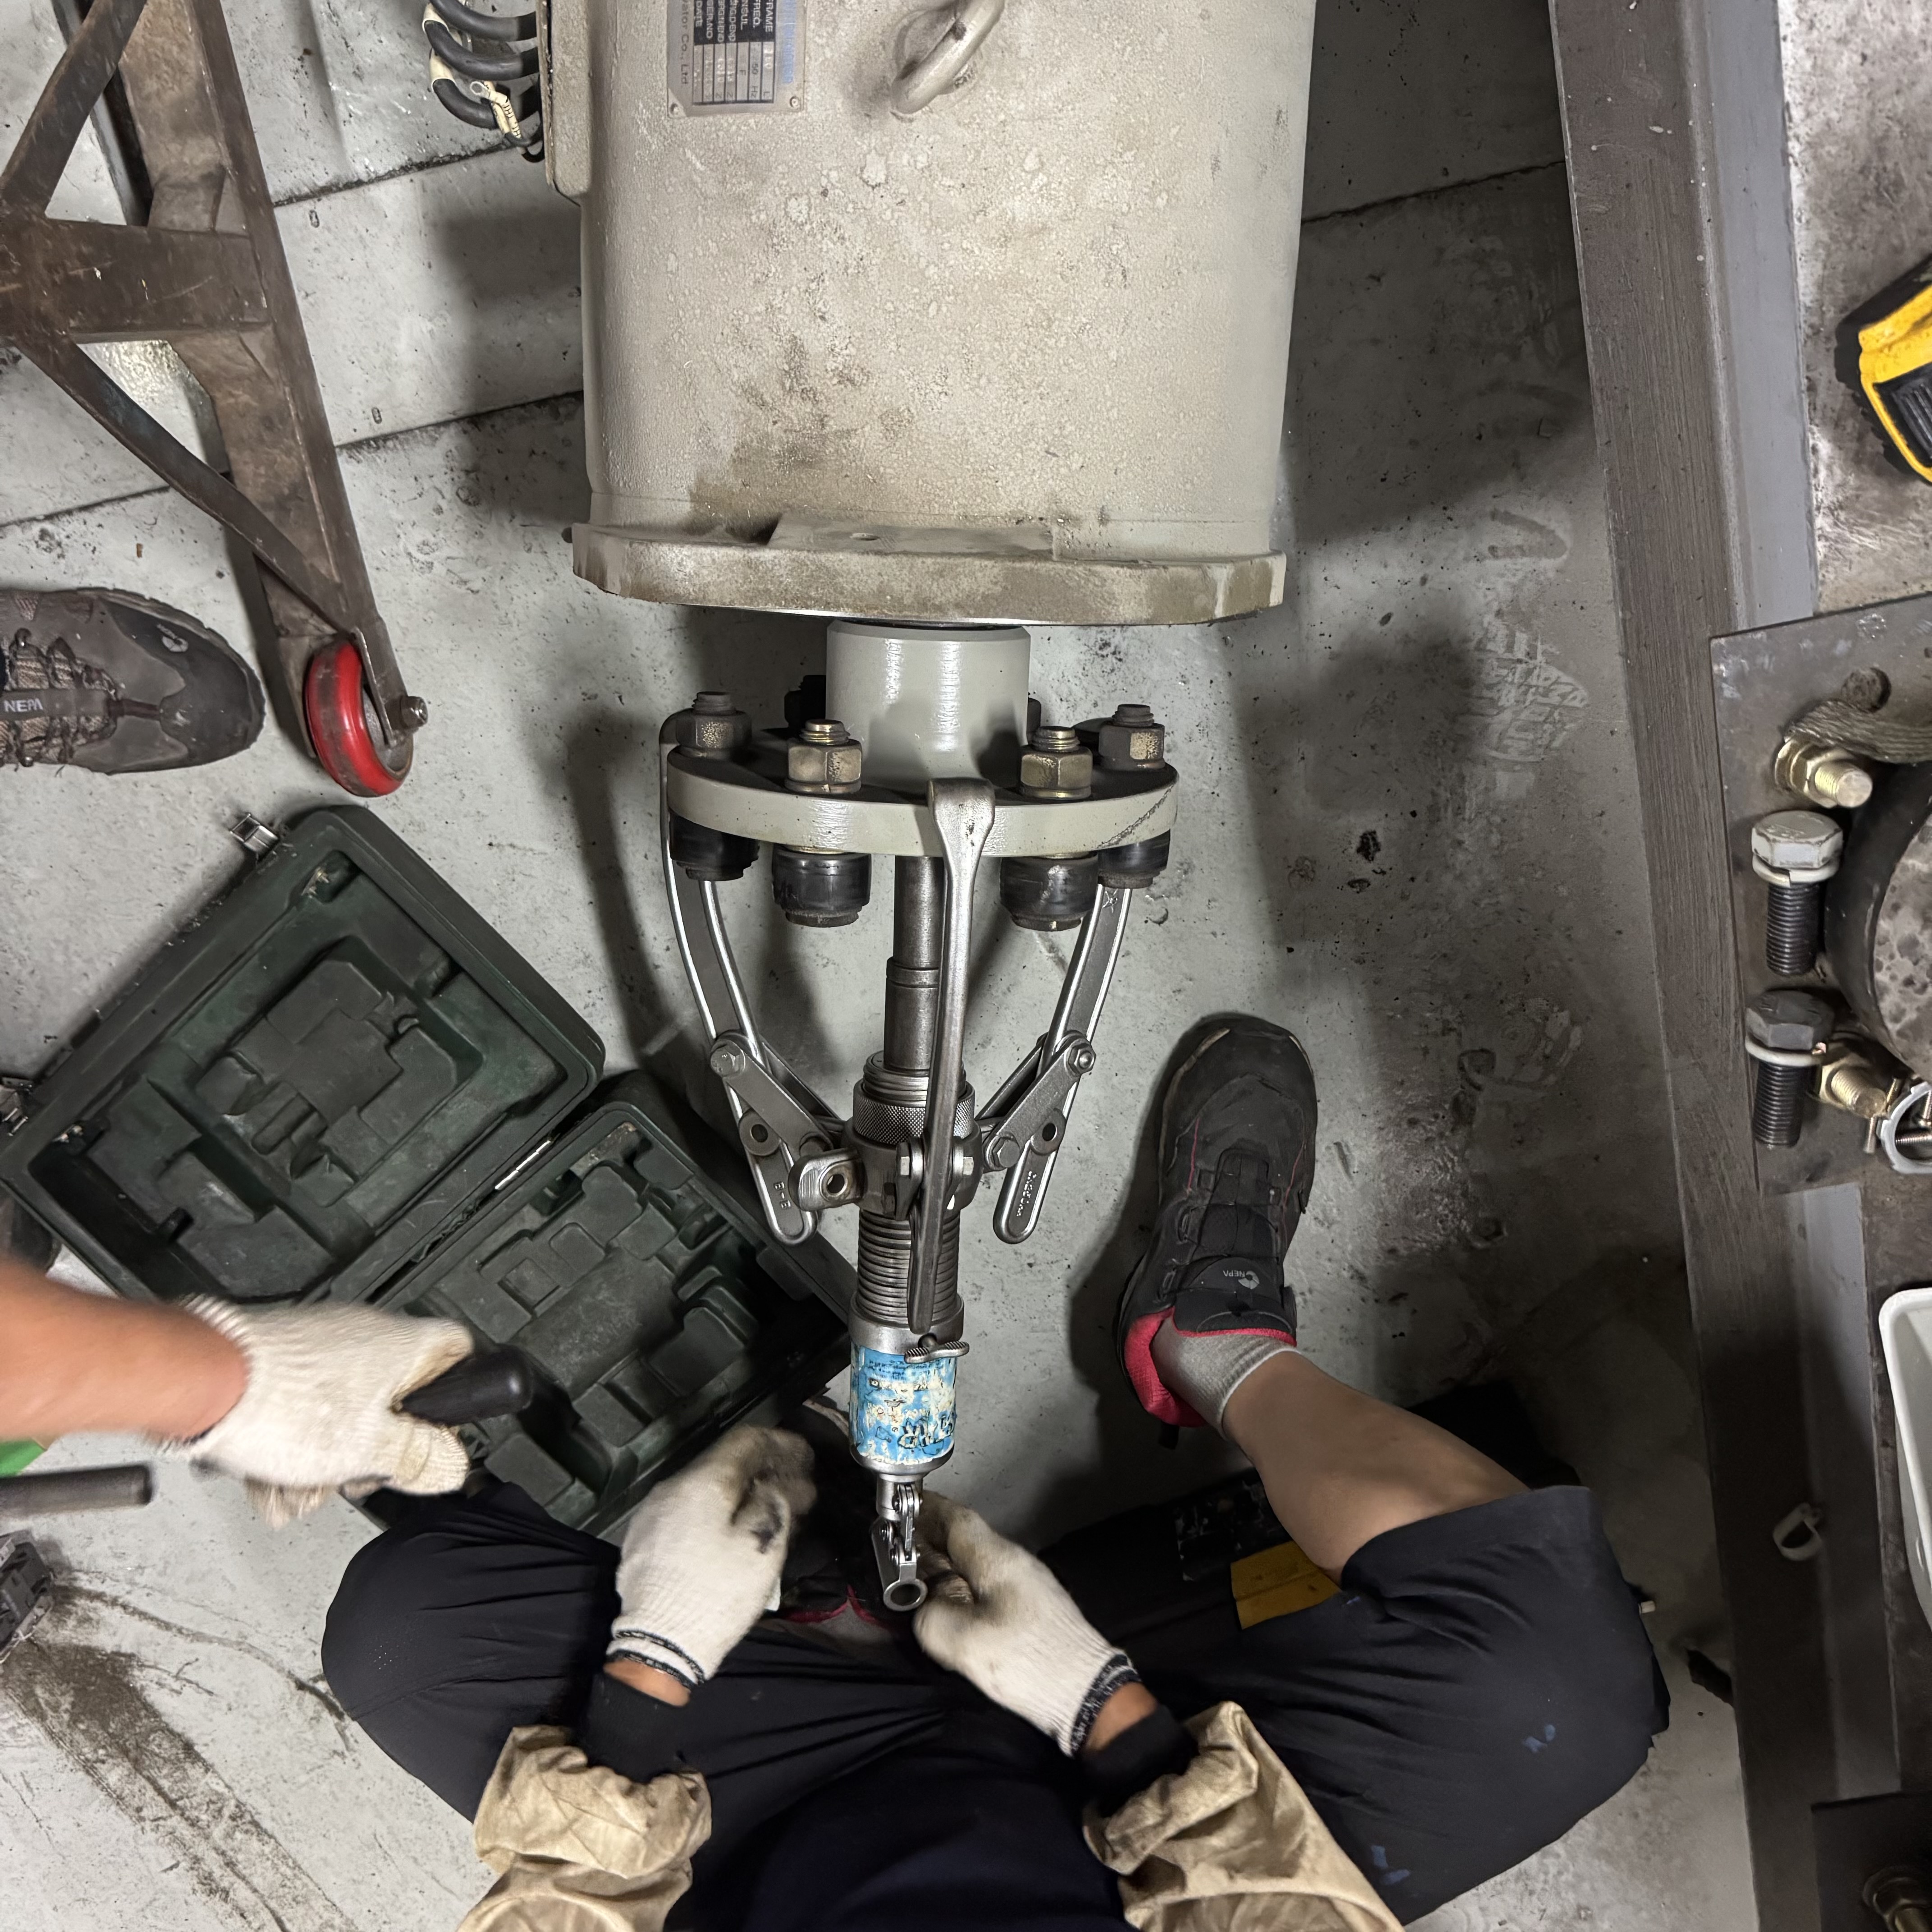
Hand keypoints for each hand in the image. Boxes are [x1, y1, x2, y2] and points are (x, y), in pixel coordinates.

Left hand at [168, 1298, 473, 1525]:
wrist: (203, 1383)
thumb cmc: (278, 1406)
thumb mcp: (367, 1451)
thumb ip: (419, 1458)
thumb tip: (452, 1464)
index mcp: (401, 1345)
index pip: (459, 1353)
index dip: (454, 1399)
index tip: (433, 1437)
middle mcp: (365, 1334)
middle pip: (394, 1398)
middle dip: (370, 1450)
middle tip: (351, 1475)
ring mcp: (321, 1343)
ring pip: (344, 1409)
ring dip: (322, 1458)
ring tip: (295, 1485)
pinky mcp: (281, 1355)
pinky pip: (305, 1405)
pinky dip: (292, 1441)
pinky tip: (272, 1474)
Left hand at [607, 1426, 814, 1693]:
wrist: (659, 1646)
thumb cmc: (716, 1594)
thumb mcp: (762, 1546)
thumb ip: (776, 1502)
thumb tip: (786, 1483)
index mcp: (702, 1482)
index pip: (746, 1440)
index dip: (781, 1443)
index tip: (805, 1457)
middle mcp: (671, 1487)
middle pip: (724, 1463)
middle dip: (763, 1470)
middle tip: (793, 1487)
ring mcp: (652, 1514)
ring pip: (704, 1489)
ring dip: (738, 1493)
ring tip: (766, 1512)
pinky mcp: (643, 1540)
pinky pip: (686, 1511)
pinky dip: (714, 1513)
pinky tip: (730, 1533)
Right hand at [914, 1492, 1139, 1754]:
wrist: (1086, 1694)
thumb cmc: (1031, 1663)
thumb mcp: (965, 1642)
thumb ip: (931, 1618)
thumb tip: (926, 1608)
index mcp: (999, 1560)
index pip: (957, 1520)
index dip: (927, 1510)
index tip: (903, 1505)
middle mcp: (1014, 1565)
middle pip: (965, 1541)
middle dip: (930, 1540)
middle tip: (897, 1546)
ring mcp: (1025, 1587)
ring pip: (975, 1565)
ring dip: (945, 1567)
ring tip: (915, 1577)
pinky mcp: (1029, 1611)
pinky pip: (986, 1587)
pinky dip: (961, 1588)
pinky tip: (948, 1606)